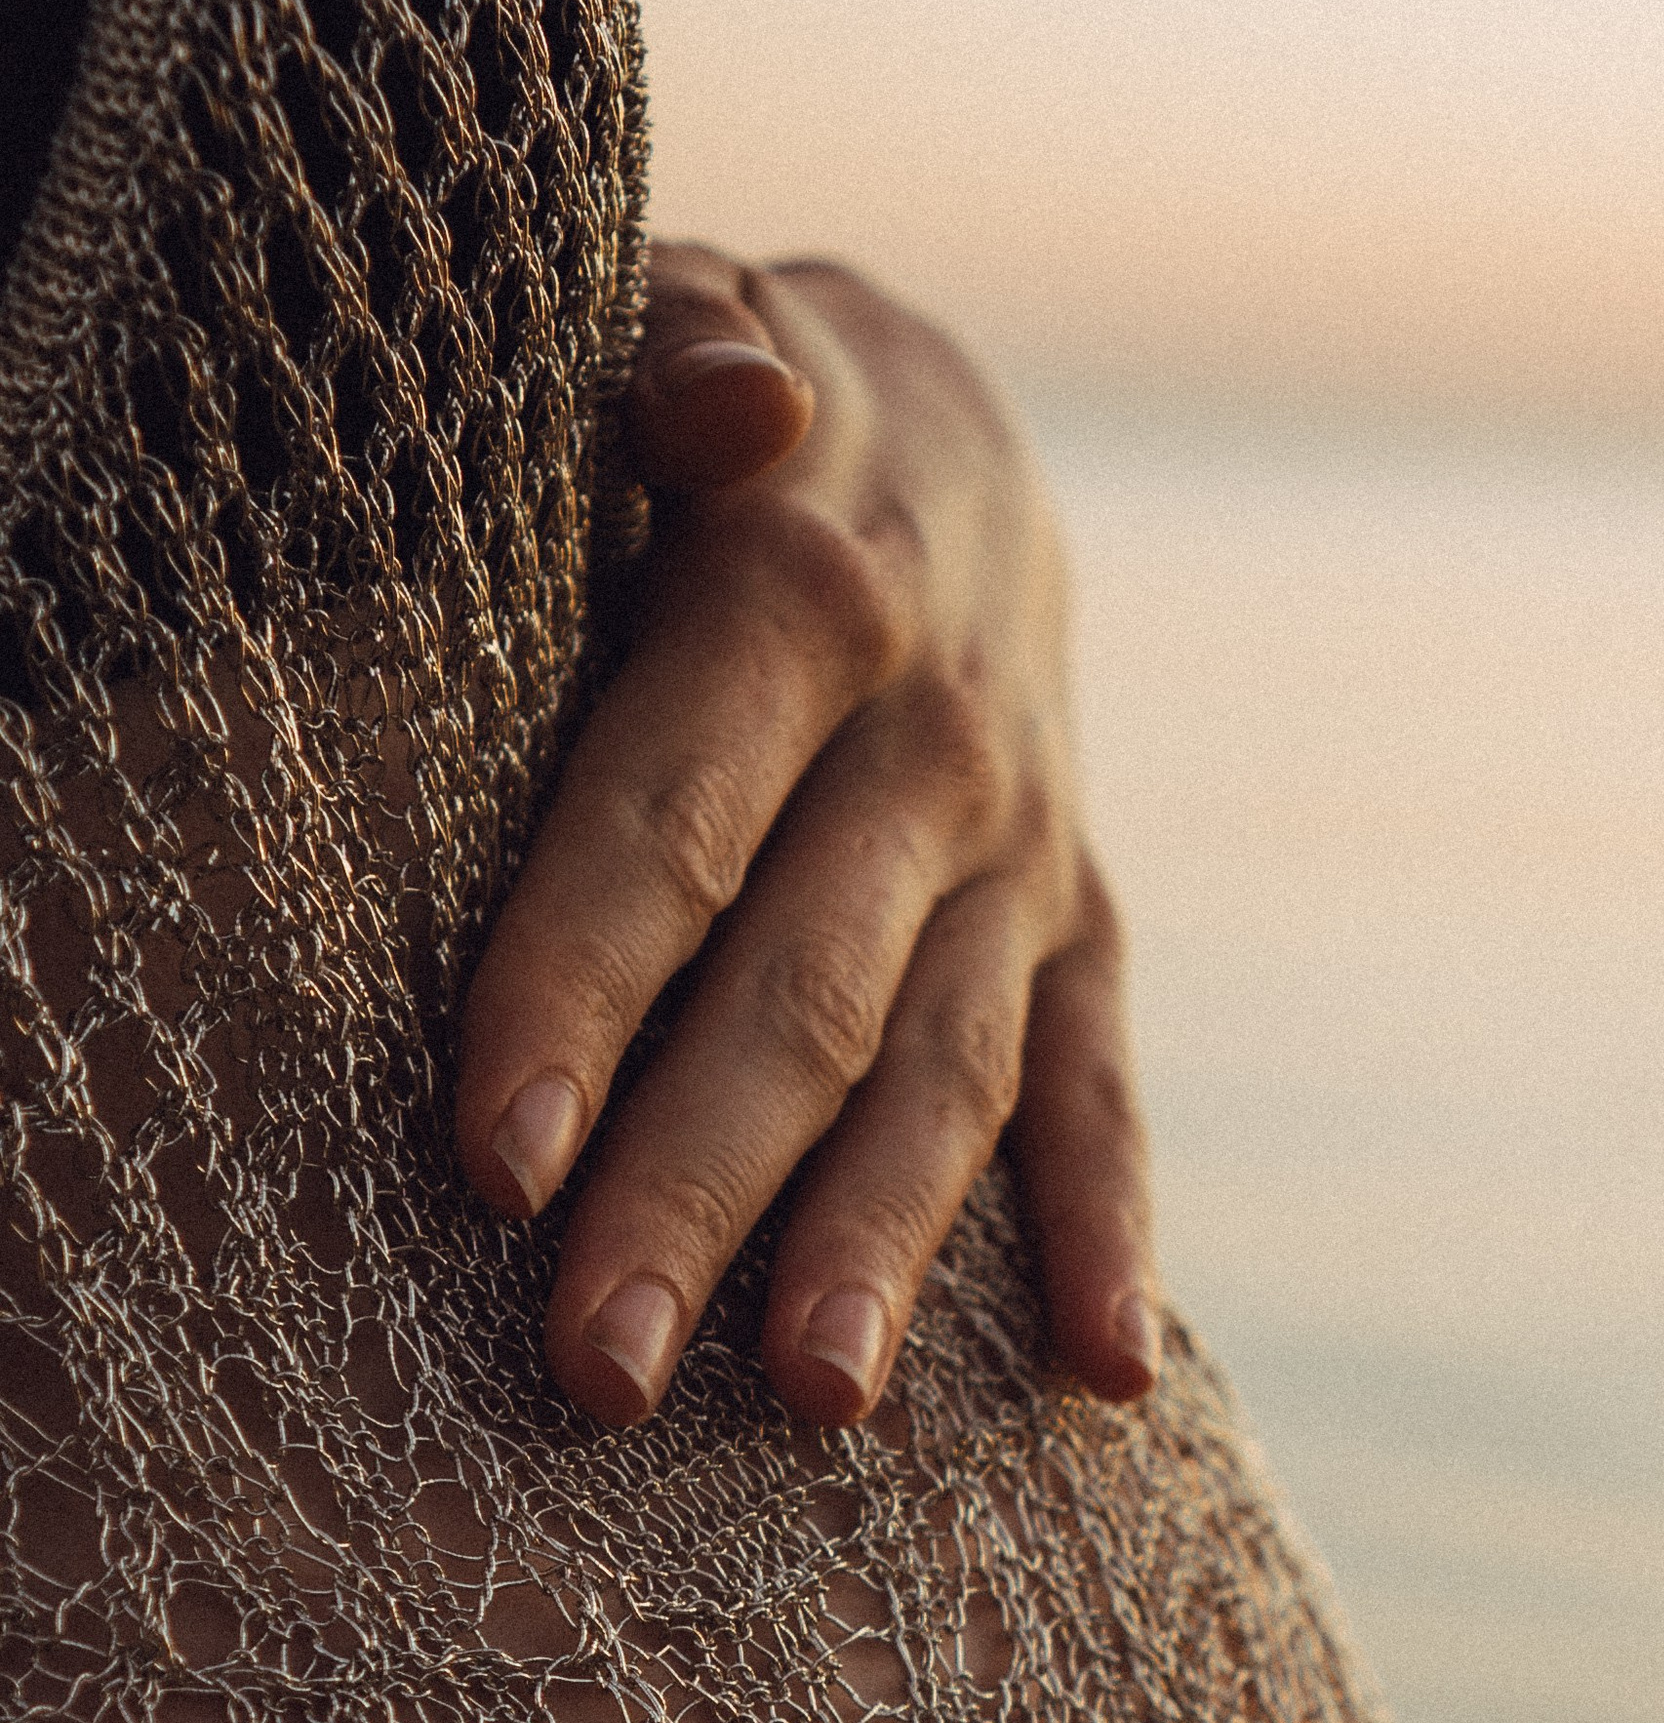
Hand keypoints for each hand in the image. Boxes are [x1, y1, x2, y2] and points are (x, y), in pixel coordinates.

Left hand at [455, 245, 1154, 1429]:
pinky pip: (1104, 1090)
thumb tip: (732, 403)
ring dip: (878, 1245)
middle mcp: (939, 747)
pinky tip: (1102, 1378)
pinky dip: (1109, 1229)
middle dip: (697, 1187)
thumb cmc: (720, 396)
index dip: (582, 984)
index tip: (496, 1158)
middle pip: (805, 994)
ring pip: (948, 1075)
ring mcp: (1027, 854)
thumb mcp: (682, 315)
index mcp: (808, 592)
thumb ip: (672, 352)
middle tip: (596, 1367)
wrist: (949, 434)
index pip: (675, 818)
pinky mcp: (1083, 927)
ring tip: (809, 1408)